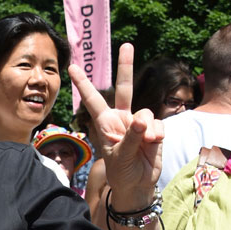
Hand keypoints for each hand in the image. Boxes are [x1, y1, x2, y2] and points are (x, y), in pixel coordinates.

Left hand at [68, 43, 162, 207]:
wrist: (137, 185)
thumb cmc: (121, 172)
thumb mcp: (119, 157)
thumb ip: (131, 138)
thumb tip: (143, 120)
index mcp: (105, 123)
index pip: (93, 100)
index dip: (83, 84)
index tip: (72, 67)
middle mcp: (122, 118)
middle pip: (125, 87)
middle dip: (126, 65)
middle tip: (127, 44)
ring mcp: (139, 122)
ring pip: (146, 113)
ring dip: (146, 130)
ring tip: (144, 144)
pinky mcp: (154, 128)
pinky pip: (158, 125)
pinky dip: (157, 136)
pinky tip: (153, 145)